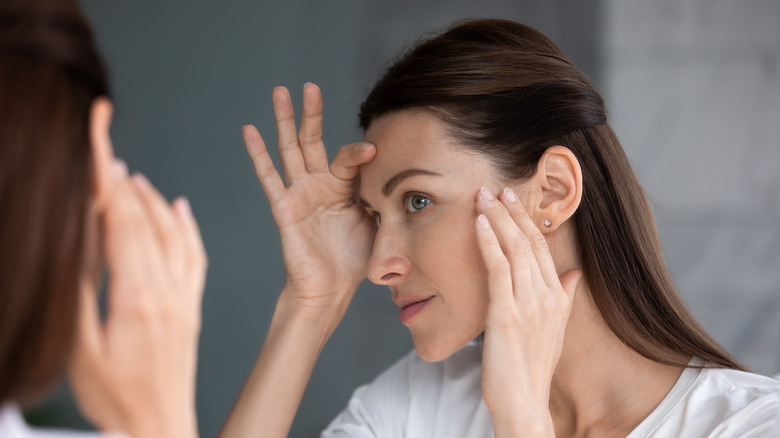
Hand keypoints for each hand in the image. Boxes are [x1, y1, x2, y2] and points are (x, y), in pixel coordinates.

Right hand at [69, 161, 206, 437]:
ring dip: (154, 201)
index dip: (108, 185)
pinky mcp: (191, 308)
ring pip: (174, 235)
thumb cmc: (116, 398)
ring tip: (134, 177)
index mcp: (136, 298)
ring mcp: (183, 298)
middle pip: (146, 223)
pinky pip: (196, 258)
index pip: (121, 226)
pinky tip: (181, 209)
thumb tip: (74, 247)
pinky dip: (188, 228)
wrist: (160, 427)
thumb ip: (78, 296)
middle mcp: (166, 292)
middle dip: (124, 183)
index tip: (99, 152)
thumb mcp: (81, 351)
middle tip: (108, 153)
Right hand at [243, 83, 375, 325]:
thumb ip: (385, 200)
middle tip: (309, 86)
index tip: (374, 150)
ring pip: (289, 149)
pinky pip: (269, 177)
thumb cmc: (354, 260)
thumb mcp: (378, 224)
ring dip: (285, 120)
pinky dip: (258, 154)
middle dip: (311, 113)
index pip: (349, 158)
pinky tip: (249, 130)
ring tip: (280, 91)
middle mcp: (320, 184)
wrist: (330, 289)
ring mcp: (300, 193)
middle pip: (313, 140)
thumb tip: (409, 186)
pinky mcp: (284, 207)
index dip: (359, 153)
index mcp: (344, 187)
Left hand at [474, 187, 580, 435]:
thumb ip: (565, 298)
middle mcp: (546, 296)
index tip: (513, 200)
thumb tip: (575, 273)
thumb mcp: (555, 330)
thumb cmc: (532, 368)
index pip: (542, 248)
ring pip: (513, 249)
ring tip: (483, 196)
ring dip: (496, 218)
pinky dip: (488, 241)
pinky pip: (497, 268)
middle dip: (511, 211)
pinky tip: (478, 223)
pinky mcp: (506, 313)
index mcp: (558, 298)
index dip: (526, 220)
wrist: (524, 402)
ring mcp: (527, 304)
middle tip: (495, 188)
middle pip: (529, 242)